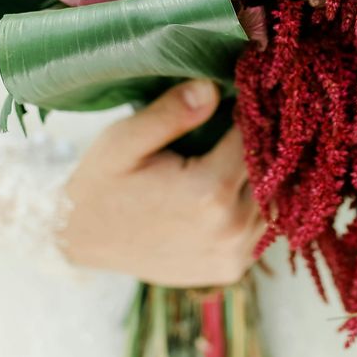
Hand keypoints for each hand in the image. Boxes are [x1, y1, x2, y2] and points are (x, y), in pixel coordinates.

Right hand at [61, 80, 262, 285]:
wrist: (82, 238)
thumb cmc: (103, 182)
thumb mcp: (125, 139)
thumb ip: (171, 112)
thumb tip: (212, 87)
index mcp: (209, 191)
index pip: (256, 137)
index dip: (253, 111)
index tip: (246, 91)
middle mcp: (230, 227)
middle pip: (272, 170)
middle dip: (262, 142)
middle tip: (247, 117)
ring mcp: (234, 254)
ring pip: (274, 200)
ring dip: (262, 175)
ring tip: (238, 149)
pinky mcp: (231, 269)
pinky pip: (261, 228)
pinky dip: (254, 204)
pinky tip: (234, 184)